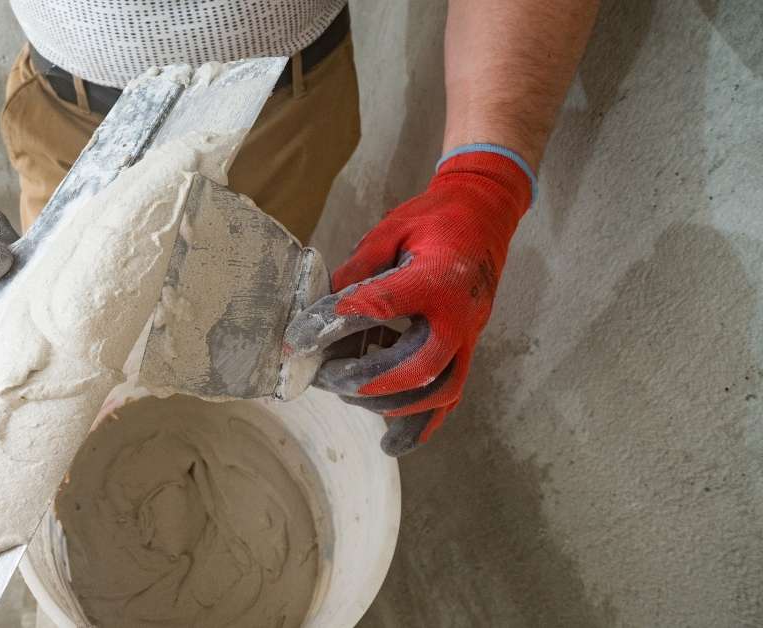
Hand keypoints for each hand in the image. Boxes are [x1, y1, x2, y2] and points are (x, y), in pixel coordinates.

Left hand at [286, 148, 533, 455]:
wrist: (484, 215)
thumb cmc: (432, 221)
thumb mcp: (389, 232)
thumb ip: (356, 271)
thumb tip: (317, 310)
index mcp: (436, 277)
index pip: (380, 306)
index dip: (335, 323)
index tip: (298, 339)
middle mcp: (458, 315)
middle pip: (417, 367)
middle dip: (366, 380)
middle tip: (326, 376)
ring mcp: (468, 337)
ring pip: (436, 391)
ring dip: (388, 403)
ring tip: (346, 394)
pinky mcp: (467, 350)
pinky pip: (449, 399)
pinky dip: (419, 426)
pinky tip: (389, 443)